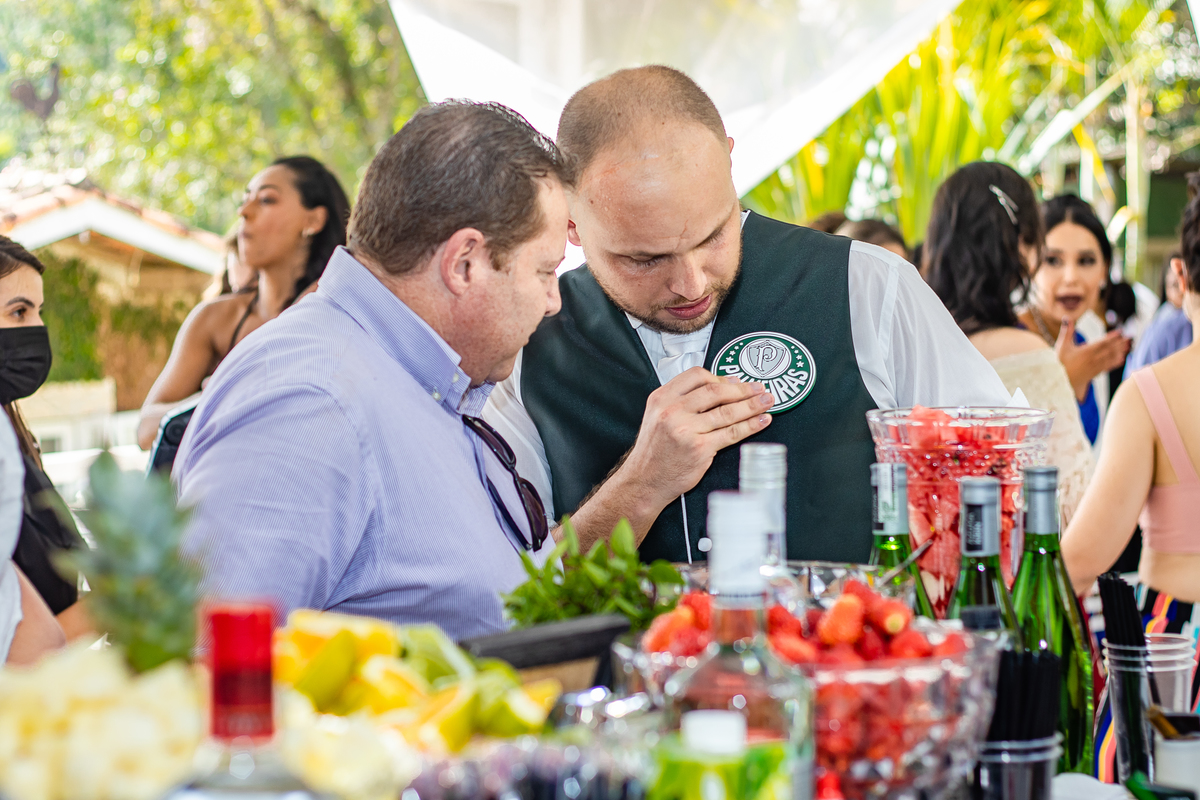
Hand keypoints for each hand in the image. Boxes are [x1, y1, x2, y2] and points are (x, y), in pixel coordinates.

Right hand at [566, 367, 772, 552]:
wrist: (644, 481)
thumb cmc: (654, 451)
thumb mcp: (657, 416)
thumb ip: (682, 401)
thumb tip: (719, 387)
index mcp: (662, 399)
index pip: (696, 376)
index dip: (720, 377)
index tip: (736, 381)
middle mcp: (672, 411)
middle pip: (715, 391)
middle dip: (743, 389)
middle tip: (759, 388)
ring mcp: (686, 430)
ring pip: (727, 412)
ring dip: (752, 405)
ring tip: (767, 401)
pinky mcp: (699, 449)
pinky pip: (731, 433)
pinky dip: (751, 425)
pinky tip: (761, 421)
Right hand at [1055, 317, 1130, 400]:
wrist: (1059, 381)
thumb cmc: (1059, 363)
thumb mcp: (1061, 345)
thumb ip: (1067, 332)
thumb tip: (1067, 318)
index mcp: (1086, 351)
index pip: (1102, 342)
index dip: (1112, 337)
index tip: (1120, 332)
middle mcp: (1093, 359)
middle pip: (1109, 350)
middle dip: (1119, 343)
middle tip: (1129, 338)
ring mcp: (1094, 367)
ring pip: (1110, 358)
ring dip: (1120, 352)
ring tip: (1128, 347)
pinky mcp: (1094, 373)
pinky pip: (1107, 367)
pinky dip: (1115, 363)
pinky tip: (1121, 360)